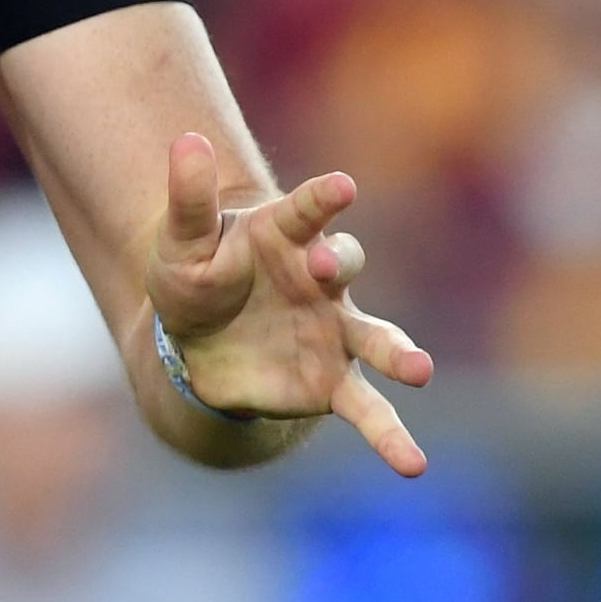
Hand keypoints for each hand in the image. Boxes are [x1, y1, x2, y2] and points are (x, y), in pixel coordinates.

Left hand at [149, 131, 433, 476]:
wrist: (198, 342)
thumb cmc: (195, 275)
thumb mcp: (181, 240)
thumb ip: (187, 197)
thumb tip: (186, 138)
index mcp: (285, 235)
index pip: (308, 210)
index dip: (323, 198)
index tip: (340, 186)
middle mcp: (321, 280)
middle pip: (343, 263)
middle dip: (336, 262)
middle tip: (322, 266)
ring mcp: (333, 332)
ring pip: (375, 337)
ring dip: (399, 352)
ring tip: (419, 371)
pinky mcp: (331, 383)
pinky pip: (368, 409)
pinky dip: (390, 435)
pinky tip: (412, 464)